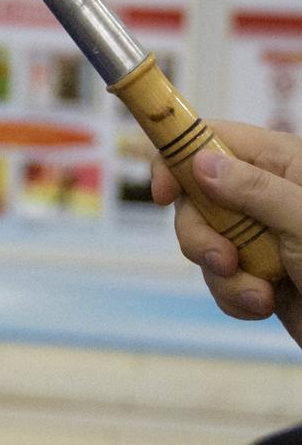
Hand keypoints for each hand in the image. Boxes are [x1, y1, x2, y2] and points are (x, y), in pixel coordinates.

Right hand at [151, 120, 301, 346]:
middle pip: (195, 198)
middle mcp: (264, 194)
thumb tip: (200, 162)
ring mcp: (259, 235)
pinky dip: (234, 297)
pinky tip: (264, 305)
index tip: (162, 194)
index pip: (211, 139)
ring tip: (260, 294)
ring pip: (204, 243)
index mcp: (282, 164)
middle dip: (201, 236)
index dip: (177, 159)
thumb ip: (254, 189)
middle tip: (223, 259)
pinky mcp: (256, 272)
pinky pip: (219, 279)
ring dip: (225, 276)